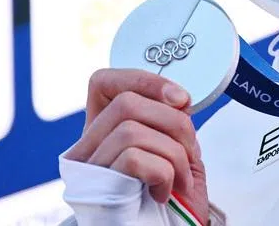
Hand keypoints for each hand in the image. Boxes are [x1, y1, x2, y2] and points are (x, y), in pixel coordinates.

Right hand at [64, 69, 208, 222]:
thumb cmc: (173, 198)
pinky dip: (164, 172)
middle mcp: (87, 147)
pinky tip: (165, 192)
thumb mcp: (172, 149)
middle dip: (173, 121)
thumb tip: (178, 97)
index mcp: (103, 131)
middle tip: (190, 150)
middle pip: (125, 102)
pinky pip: (134, 158)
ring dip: (173, 152)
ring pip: (131, 129)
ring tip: (182, 177)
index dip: (143, 80)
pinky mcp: (98, 189)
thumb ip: (168, 120)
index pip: (103, 82)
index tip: (180, 98)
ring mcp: (89, 169)